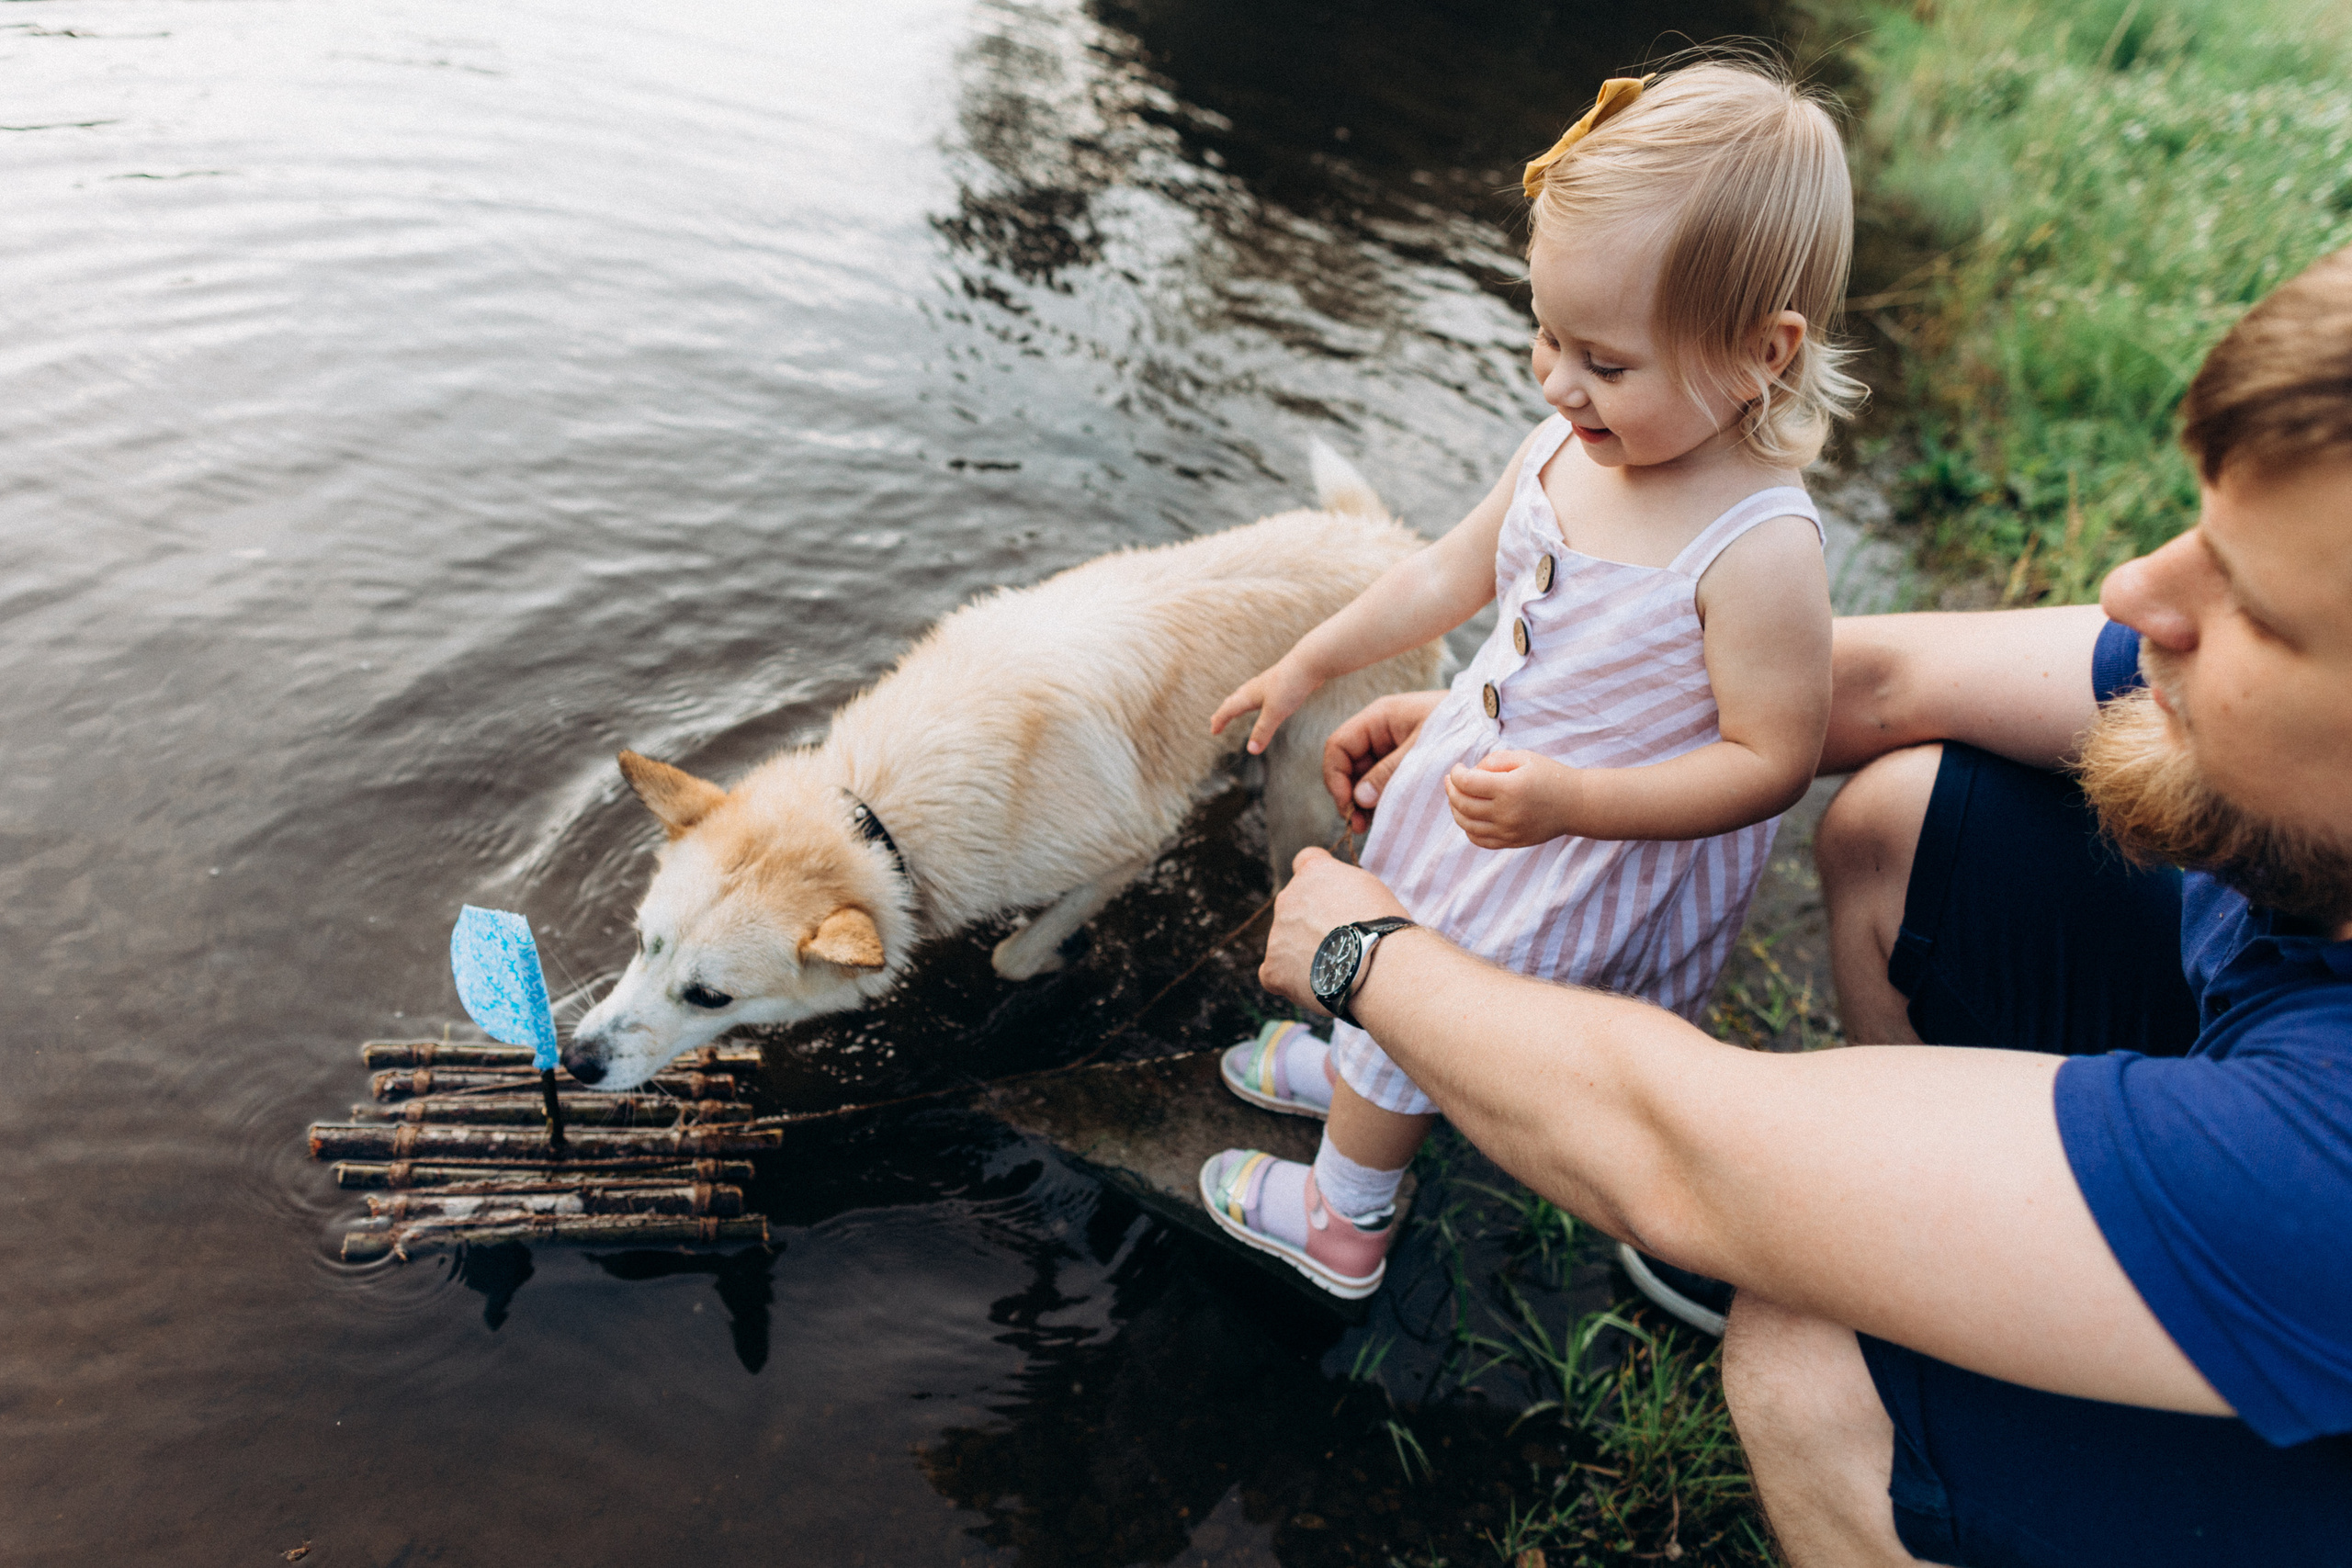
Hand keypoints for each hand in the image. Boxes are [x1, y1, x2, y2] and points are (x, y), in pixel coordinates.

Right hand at [1209, 659, 1323, 755]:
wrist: (1309, 662)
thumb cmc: (1290, 685)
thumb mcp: (1275, 712)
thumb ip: (1263, 731)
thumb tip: (1251, 751)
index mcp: (1250, 695)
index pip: (1229, 709)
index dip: (1220, 721)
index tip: (1213, 731)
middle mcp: (1255, 687)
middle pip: (1234, 700)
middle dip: (1224, 712)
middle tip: (1215, 720)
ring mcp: (1267, 683)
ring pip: (1246, 694)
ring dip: (1236, 704)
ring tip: (1234, 708)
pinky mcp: (1279, 682)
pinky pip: (1259, 693)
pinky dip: (1252, 700)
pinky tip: (1262, 699)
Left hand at [1260, 848, 1410, 1011]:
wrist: (1381, 967)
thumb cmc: (1385, 928)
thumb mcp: (1369, 888)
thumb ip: (1342, 887)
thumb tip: (1334, 900)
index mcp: (1313, 872)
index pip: (1305, 862)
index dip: (1317, 882)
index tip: (1330, 897)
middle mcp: (1288, 898)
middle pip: (1293, 907)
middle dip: (1310, 921)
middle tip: (1339, 943)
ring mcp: (1277, 934)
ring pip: (1285, 942)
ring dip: (1303, 952)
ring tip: (1336, 969)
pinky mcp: (1273, 968)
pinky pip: (1274, 974)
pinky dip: (1290, 981)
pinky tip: (1315, 985)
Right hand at [1322, 689, 1444, 832]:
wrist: (1489, 718)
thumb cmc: (1458, 726)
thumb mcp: (1422, 750)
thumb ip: (1389, 773)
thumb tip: (1359, 799)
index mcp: (1378, 718)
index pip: (1338, 746)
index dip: (1336, 777)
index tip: (1348, 805)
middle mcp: (1378, 731)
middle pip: (1347, 764)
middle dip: (1348, 794)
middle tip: (1358, 824)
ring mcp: (1389, 745)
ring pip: (1362, 774)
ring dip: (1362, 799)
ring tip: (1368, 824)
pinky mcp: (1401, 759)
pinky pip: (1380, 778)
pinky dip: (1378, 797)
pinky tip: (1383, 814)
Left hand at [1445, 750, 1576, 848]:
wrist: (1576, 804)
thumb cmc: (1550, 775)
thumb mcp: (1524, 757)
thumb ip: (1494, 760)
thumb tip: (1470, 772)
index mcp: (1510, 788)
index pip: (1467, 783)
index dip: (1456, 773)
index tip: (1458, 768)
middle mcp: (1506, 812)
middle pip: (1462, 804)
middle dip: (1451, 790)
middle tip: (1451, 780)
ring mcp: (1508, 831)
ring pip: (1466, 824)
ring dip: (1455, 809)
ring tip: (1457, 797)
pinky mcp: (1511, 842)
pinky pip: (1479, 840)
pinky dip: (1468, 828)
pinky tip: (1469, 815)